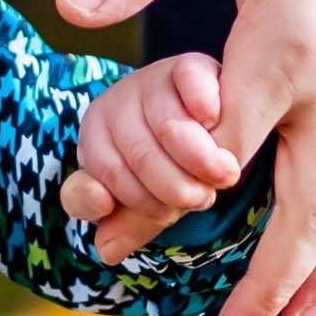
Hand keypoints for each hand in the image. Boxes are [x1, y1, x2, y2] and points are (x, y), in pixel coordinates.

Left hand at [62, 50, 235, 259]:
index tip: (167, 215)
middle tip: (202, 199)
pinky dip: (206, 109)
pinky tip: (216, 122)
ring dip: (201, 160)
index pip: (97, 184)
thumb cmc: (174, 164)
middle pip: (139, 160)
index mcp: (94, 142)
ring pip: (169, 130)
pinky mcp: (186, 65)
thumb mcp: (149, 197)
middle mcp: (112, 108)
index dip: (137, 207)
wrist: (216, 117)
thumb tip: (108, 250)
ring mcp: (148, 83)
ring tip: (222, 175)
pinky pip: (191, 86)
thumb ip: (130, 221)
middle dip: (176, 190)